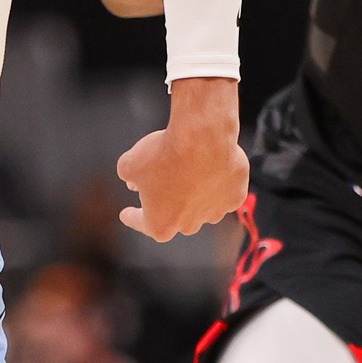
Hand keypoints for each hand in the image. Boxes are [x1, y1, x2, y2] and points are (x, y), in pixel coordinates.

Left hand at [115, 77, 245, 240]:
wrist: (201, 137)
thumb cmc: (163, 153)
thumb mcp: (128, 165)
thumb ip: (129, 178)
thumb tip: (135, 182)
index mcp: (160, 225)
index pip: (142, 224)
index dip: (133, 217)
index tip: (126, 214)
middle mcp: (189, 225)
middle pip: (176, 219)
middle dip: (167, 206)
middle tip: (160, 185)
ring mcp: (215, 212)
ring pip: (202, 209)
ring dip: (194, 196)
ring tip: (188, 173)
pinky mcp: (235, 196)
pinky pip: (223, 193)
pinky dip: (217, 184)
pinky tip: (211, 168)